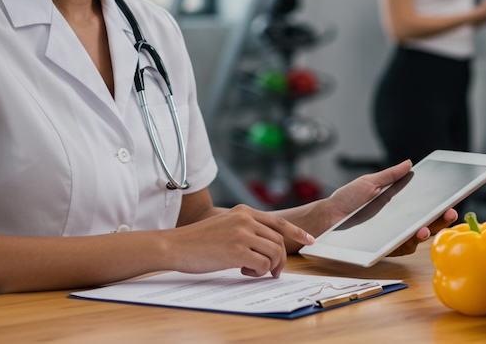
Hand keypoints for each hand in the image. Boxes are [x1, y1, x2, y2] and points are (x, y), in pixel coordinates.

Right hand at [167, 204, 314, 277]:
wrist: (175, 245)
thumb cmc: (197, 241)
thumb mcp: (225, 226)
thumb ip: (245, 229)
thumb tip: (267, 246)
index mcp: (244, 212)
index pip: (279, 222)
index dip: (298, 232)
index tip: (310, 240)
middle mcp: (245, 220)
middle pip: (279, 241)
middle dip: (280, 260)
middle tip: (272, 272)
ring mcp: (241, 234)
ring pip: (274, 253)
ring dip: (269, 268)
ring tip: (252, 272)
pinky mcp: (236, 250)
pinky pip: (262, 265)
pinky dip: (258, 273)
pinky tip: (242, 272)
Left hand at [321, 160, 458, 256]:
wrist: (328, 216)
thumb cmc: (346, 199)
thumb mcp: (369, 182)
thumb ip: (390, 175)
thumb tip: (408, 163)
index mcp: (399, 206)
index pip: (424, 207)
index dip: (439, 205)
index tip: (451, 199)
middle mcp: (399, 223)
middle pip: (427, 223)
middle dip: (441, 220)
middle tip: (450, 213)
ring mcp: (393, 236)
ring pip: (417, 238)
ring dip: (427, 233)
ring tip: (427, 226)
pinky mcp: (384, 248)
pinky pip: (402, 248)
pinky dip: (409, 242)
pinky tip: (413, 235)